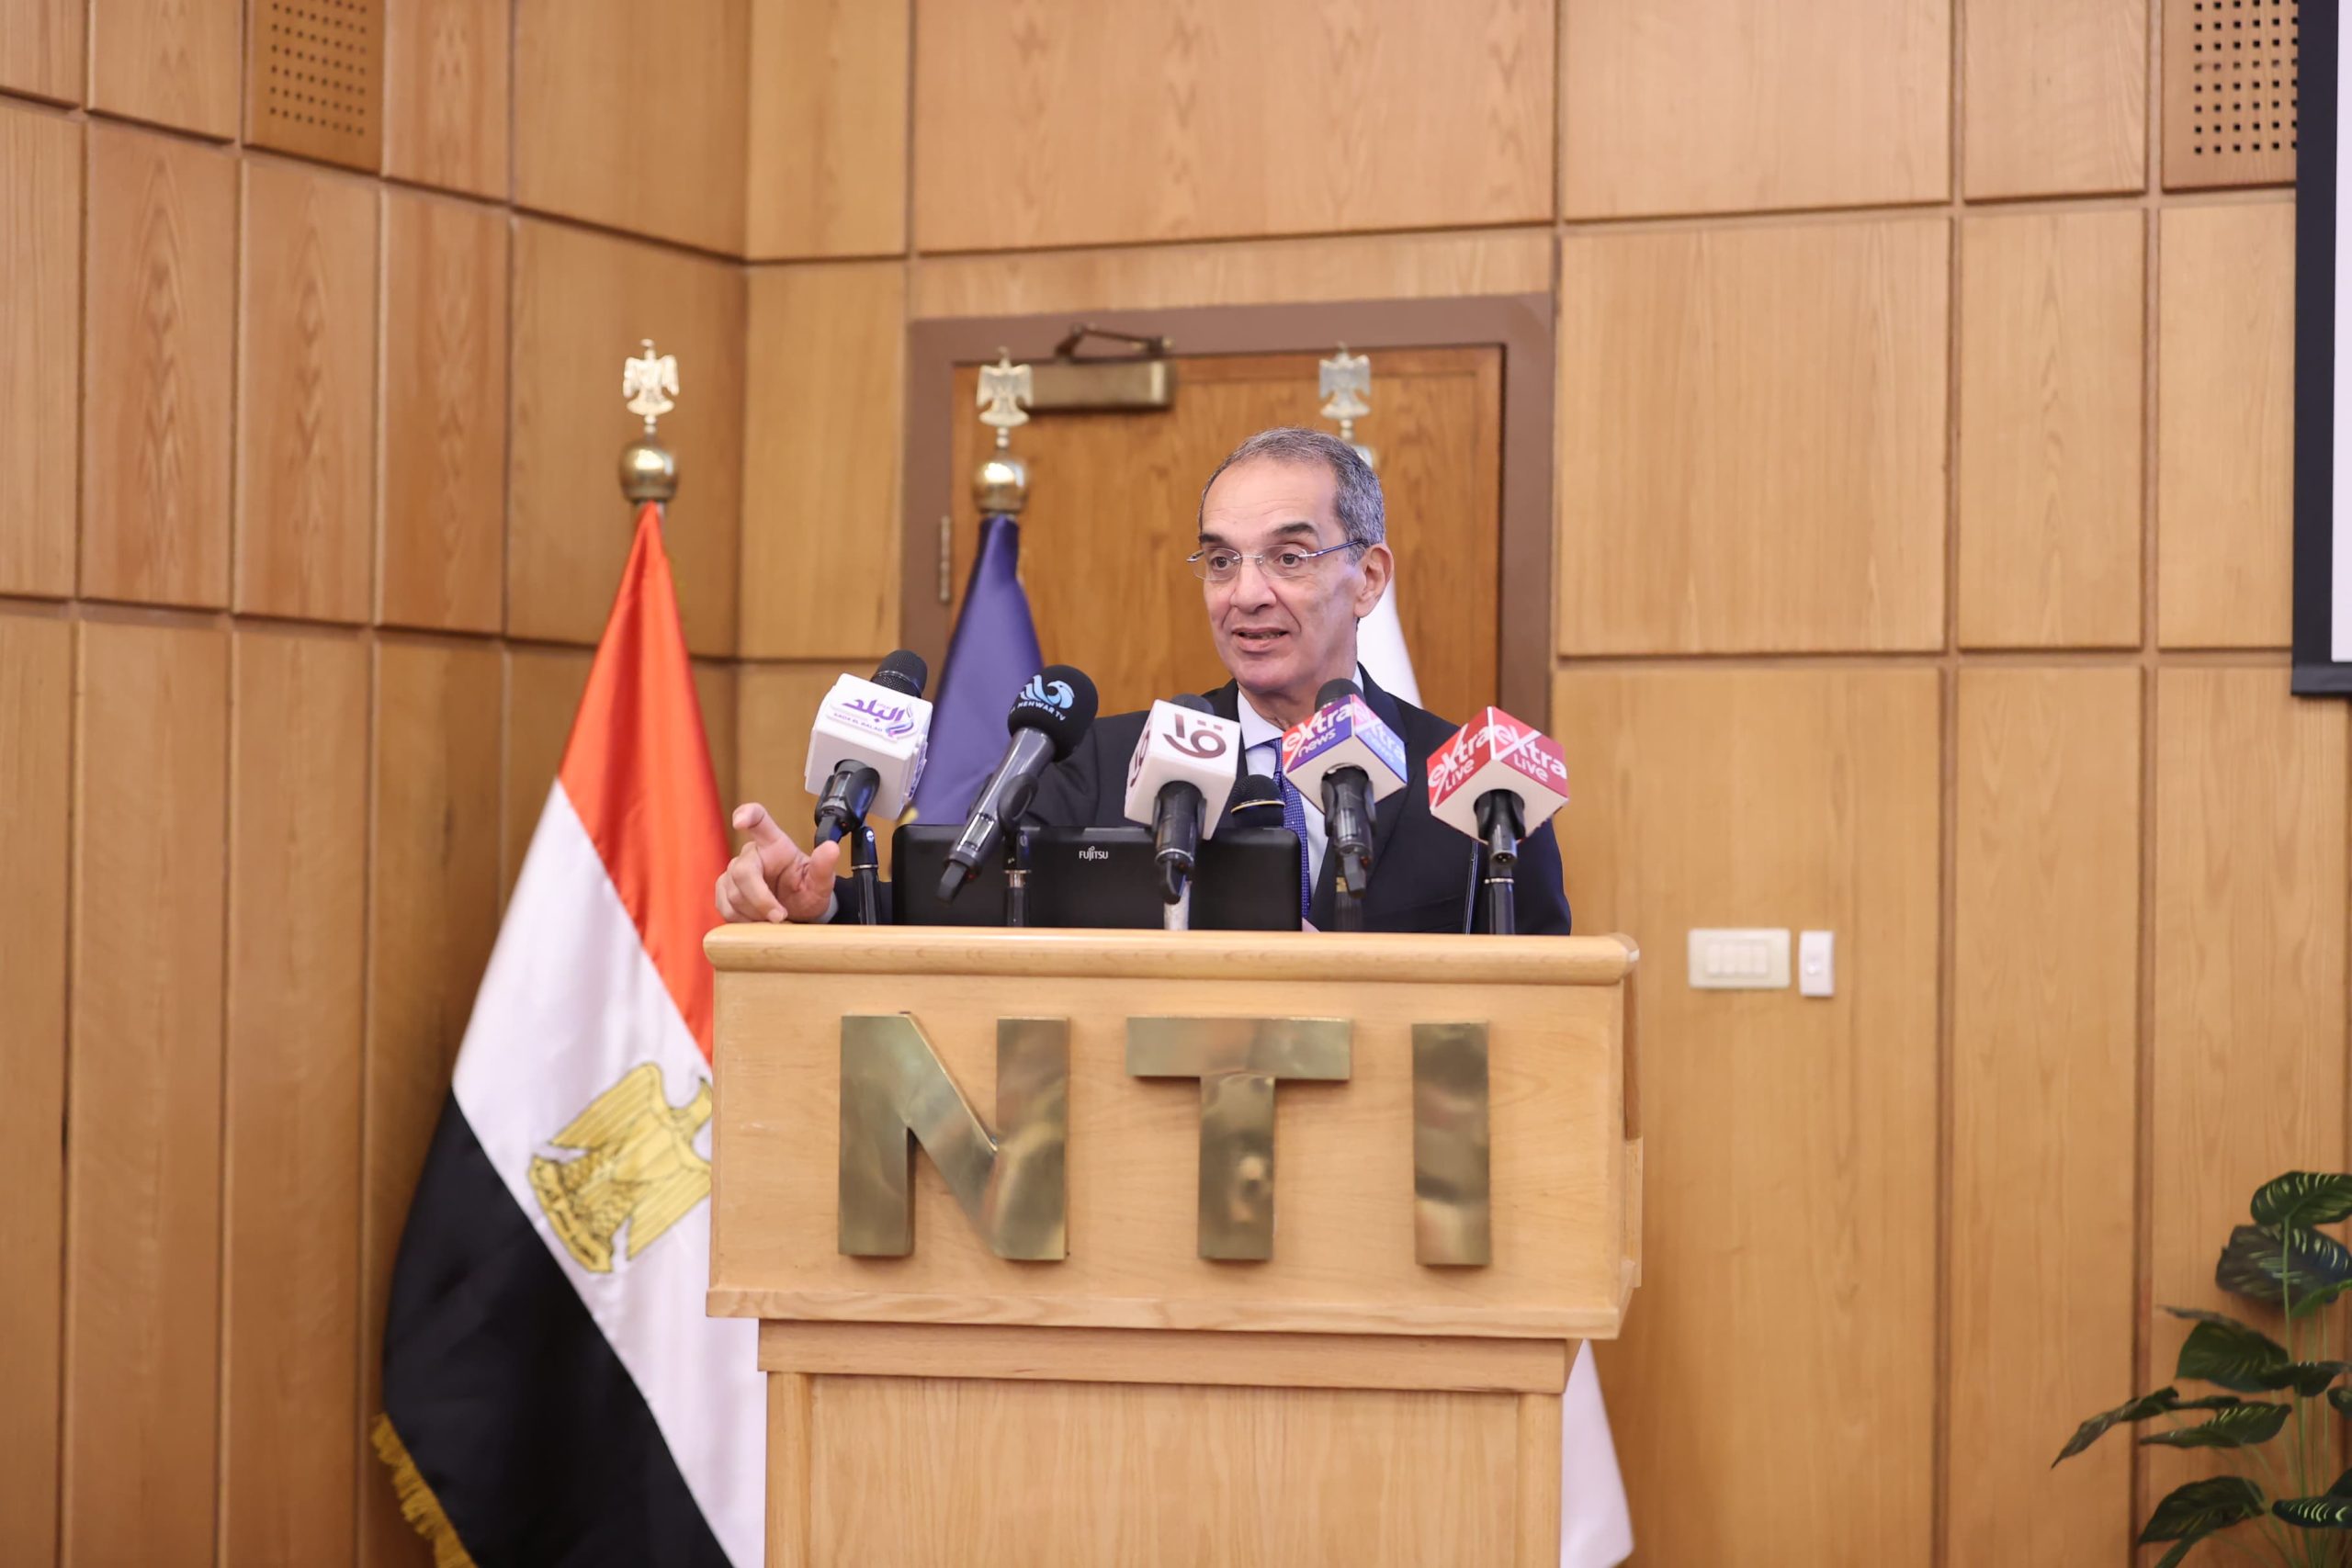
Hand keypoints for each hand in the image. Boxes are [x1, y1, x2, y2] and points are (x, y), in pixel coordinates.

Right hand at [715, 803, 841, 923]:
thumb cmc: (808, 890)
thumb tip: (831, 848)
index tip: (740, 821)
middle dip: (760, 899)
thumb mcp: (822, 882)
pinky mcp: (725, 890)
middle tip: (779, 915)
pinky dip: (742, 919)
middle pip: (742, 871)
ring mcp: (734, 872)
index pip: (759, 819)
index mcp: (774, 844)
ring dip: (754, 912)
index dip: (747, 815)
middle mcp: (752, 854)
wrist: (798, 911)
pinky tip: (758, 921)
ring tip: (773, 917)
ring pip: (733, 893)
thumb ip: (824, 866)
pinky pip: (724, 906)